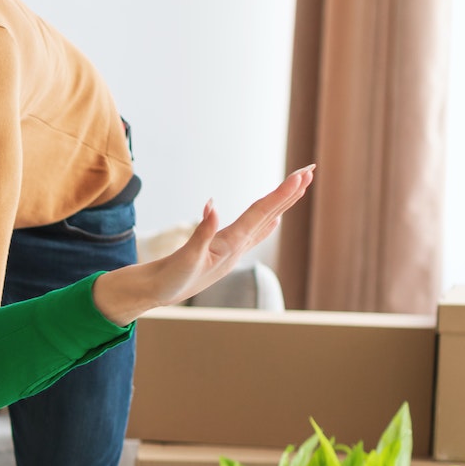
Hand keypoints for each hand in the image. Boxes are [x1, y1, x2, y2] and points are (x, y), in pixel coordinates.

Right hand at [90, 166, 315, 325]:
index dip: (281, 194)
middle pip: (269, 214)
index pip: (260, 213)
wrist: (154, 295)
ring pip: (264, 221)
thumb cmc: (168, 281)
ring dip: (283, 203)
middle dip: (291, 193)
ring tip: (300, 186)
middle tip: (310, 170)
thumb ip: (201, 232)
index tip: (301, 176)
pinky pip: (252, 232)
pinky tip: (274, 219)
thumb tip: (211, 205)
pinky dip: (265, 220)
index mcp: (230, 246)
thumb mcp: (185, 258)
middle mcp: (236, 247)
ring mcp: (231, 250)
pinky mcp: (222, 252)